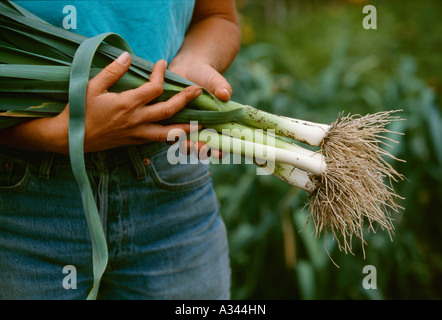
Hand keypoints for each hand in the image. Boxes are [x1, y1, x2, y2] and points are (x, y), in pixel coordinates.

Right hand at [50, 52, 201, 153]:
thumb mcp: (91, 86)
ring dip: (185, 128)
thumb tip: (127, 56)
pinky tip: (177, 134)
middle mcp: (136, 120)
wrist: (69, 138)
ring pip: (167, 132)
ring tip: (199, 125)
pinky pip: (156, 140)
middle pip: (168, 110)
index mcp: (127, 104)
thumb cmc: (79, 110)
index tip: (163, 64)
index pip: (154, 88)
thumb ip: (112, 71)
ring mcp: (136, 134)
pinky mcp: (133, 142)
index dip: (161, 74)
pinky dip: (169, 137)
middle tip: (198, 91)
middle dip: (185, 100)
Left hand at [168, 56, 230, 158]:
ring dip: (184, 146)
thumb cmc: (206, 76)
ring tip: (185, 142)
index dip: (219, 151)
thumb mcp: (216, 80)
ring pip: (183, 144)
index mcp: (214, 124)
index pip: (219, 144)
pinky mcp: (168, 121)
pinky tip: (169, 133)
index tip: (218, 151)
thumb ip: (222, 87)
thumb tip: (225, 94)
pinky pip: (167, 133)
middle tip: (199, 146)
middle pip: (200, 149)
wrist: (188, 67)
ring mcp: (183, 127)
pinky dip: (169, 135)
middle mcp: (198, 129)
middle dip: (200, 151)